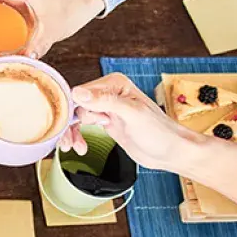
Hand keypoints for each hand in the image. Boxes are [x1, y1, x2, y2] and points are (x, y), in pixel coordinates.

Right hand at [59, 73, 196, 171]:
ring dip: (71, 132)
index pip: (80, 92)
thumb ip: (105, 101)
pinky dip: (78, 136)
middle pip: (75, 105)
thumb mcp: (131, 114)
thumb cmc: (159, 132)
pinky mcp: (105, 122)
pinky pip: (82, 126)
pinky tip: (80, 147)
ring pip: (76, 116)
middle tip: (68, 141)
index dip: (71, 110)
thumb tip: (79, 93)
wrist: (170, 152)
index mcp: (114, 84)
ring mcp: (106, 108)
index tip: (66, 126)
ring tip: (72, 146)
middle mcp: (108, 93)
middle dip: (69, 124)